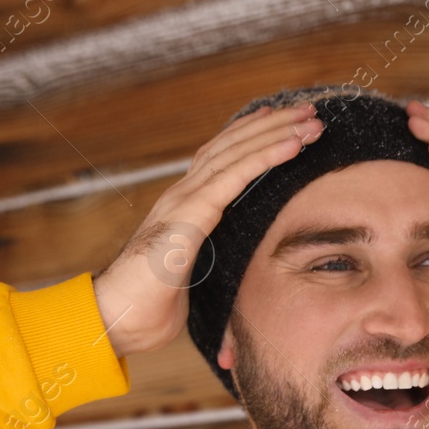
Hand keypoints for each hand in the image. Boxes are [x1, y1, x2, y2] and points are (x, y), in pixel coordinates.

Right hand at [92, 102, 324, 356]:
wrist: (116, 319)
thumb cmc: (150, 307)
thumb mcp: (193, 279)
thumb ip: (212, 265)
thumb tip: (235, 275)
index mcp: (184, 207)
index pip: (221, 160)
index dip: (251, 137)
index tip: (281, 121)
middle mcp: (183, 195)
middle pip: (232, 146)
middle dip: (273, 125)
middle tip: (309, 109)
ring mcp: (184, 200)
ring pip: (237, 152)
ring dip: (277, 132)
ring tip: (311, 118)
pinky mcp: (190, 214)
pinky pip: (235, 176)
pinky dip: (267, 156)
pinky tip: (294, 144)